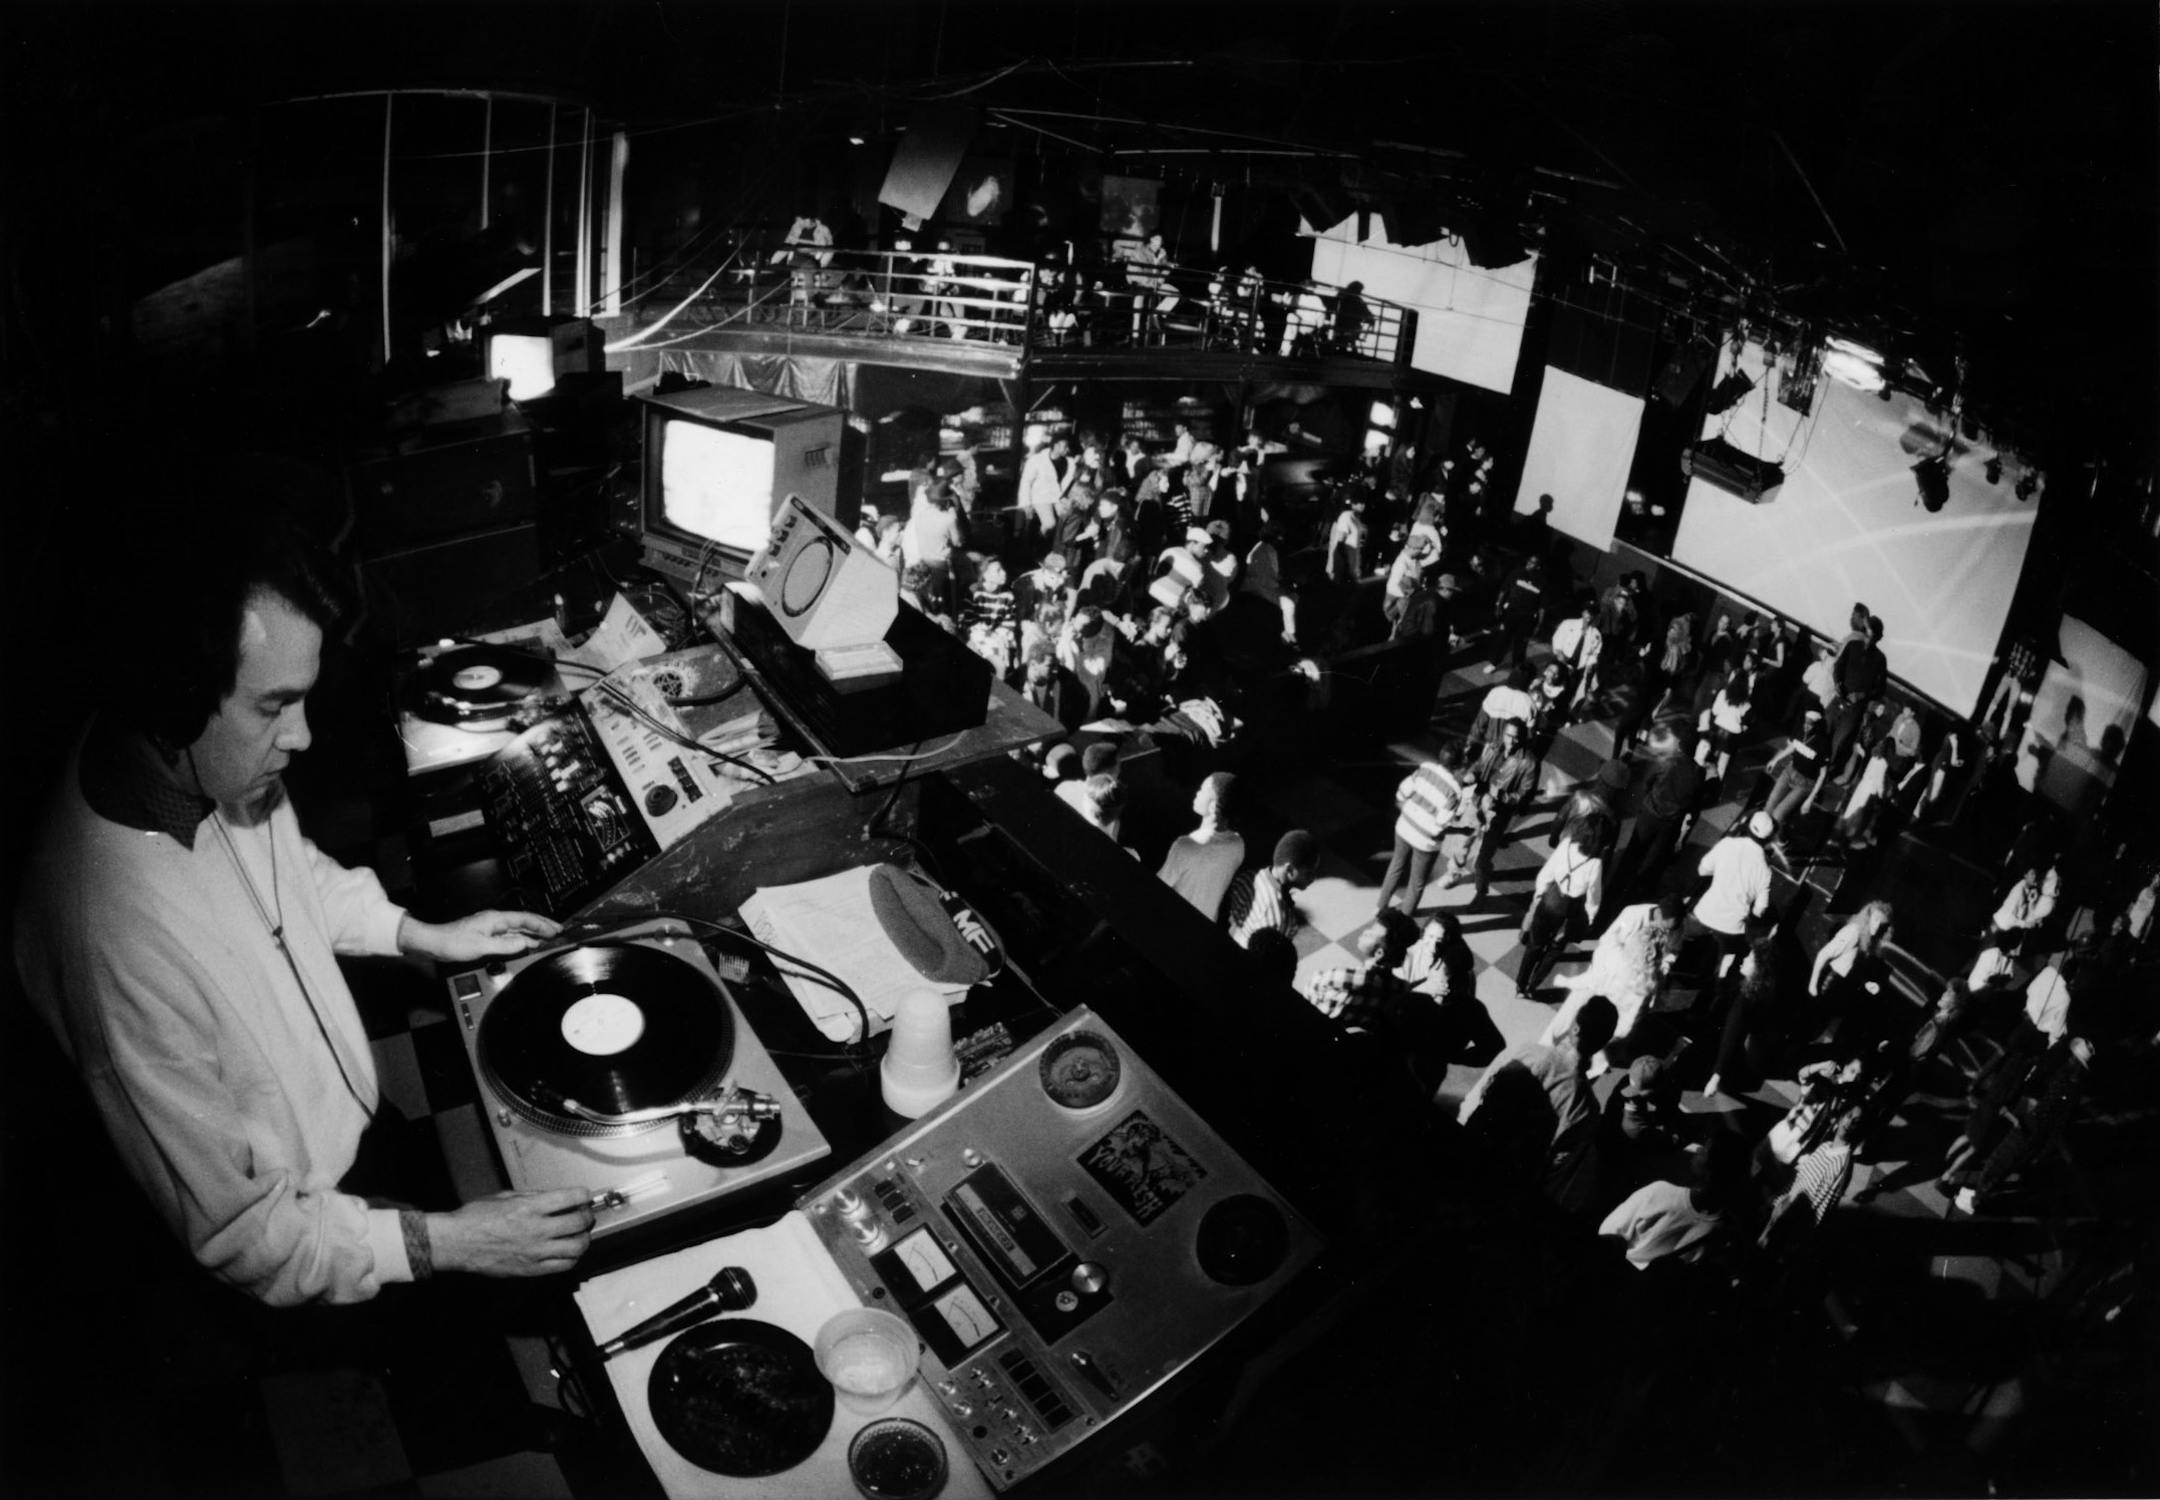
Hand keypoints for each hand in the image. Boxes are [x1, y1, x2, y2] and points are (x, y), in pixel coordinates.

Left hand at [400, 910, 560, 962]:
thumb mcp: (482, 946)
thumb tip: (526, 942)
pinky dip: (523, 937)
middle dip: (543, 925)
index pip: (525, 919)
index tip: (556, 930)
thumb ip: (506, 945)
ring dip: (534, 931)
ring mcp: (491, 927)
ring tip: (548, 936)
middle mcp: (495, 920)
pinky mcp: (487, 934)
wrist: (433, 943)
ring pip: (518, 927)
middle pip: (524, 920)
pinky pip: (511, 934)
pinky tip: (527, 943)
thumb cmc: (453, 943)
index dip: (542, 924)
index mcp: (496, 919)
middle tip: (559, 930)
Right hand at [427, 1189, 595, 1277]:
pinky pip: (563, 1266)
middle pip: (579, 1223)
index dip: (583, 1194)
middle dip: (587, 1216)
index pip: (571, 1198)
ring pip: (577, 1247)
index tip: (585, 1195)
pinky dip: (571, 1258)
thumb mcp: (505, 1196)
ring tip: (579, 1235)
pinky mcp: (531, 1270)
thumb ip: (533, 1196)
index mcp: (529, 1207)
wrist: (456, 1244)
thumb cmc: (475, 1217)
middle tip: (585, 1215)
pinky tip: (568, 1251)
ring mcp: (535, 1252)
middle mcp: (536, 1229)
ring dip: (583, 1239)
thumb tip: (555, 1198)